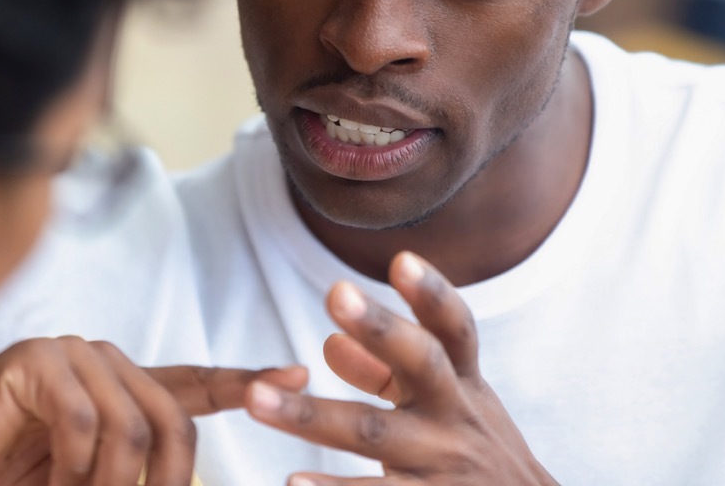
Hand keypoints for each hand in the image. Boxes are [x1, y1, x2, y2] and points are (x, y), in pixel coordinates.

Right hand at [0, 337, 306, 485]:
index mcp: (118, 391)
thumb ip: (128, 478)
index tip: (297, 375)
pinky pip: (83, 419)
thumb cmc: (1, 480)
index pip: (191, 383)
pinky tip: (45, 481)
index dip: (243, 380)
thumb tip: (174, 485)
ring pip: (131, 424)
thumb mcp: (82, 483)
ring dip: (107, 484)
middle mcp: (101, 364)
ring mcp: (69, 356)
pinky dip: (71, 467)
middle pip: (171, 418)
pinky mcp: (35, 360)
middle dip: (166, 480)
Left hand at [244, 251, 556, 485]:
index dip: (433, 294)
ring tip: (255, 399)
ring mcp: (441, 466)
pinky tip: (292, 482)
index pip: (454, 330)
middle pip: (421, 365)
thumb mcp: (445, 404)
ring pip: (373, 435)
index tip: (402, 260)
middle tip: (334, 291)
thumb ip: (387, 371)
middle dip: (380, 328)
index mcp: (462, 382)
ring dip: (311, 416)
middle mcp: (455, 416)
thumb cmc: (470, 449)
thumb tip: (330, 343)